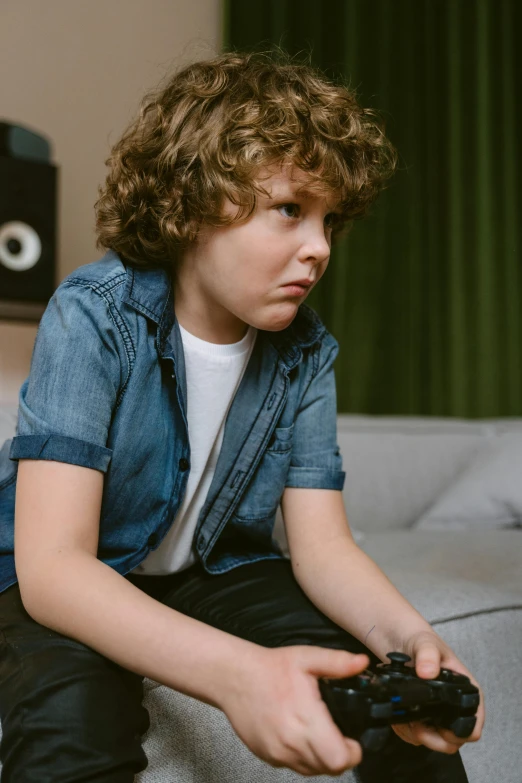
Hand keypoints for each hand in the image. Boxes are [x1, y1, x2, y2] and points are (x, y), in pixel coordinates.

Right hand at [218, 645, 369, 776]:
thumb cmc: (270, 668)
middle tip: (339, 734)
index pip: (339, 759)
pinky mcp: (267, 756)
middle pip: (329, 769)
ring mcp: (277, 753)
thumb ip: (337, 663)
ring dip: (321, 758)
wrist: (234, 678)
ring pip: (312, 770)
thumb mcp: (307, 658)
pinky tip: (299, 734)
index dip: (352, 752)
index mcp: (306, 720)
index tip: (352, 739)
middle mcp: (291, 743)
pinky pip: (293, 766)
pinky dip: (302, 756)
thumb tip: (362, 662)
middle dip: (340, 755)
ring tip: (319, 733)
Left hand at [390, 630, 484, 753]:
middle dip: (434, 739)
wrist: (399, 639)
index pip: (474, 724)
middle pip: (453, 740)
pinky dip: (406, 732)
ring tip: (405, 719)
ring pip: (434, 740)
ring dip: (417, 735)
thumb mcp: (425, 642)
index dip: (460, 732)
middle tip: (417, 727)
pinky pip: (417, 735)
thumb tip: (427, 672)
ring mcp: (437, 711)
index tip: (441, 728)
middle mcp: (454, 704)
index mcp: (465, 689)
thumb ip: (428, 654)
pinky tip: (399, 718)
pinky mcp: (421, 714)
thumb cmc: (419, 639)